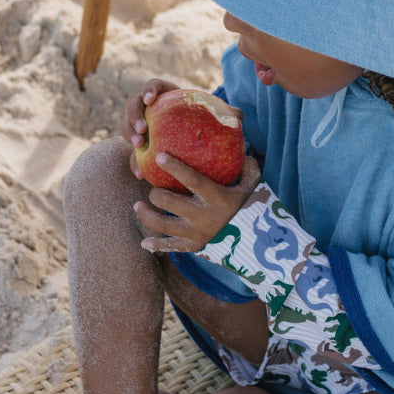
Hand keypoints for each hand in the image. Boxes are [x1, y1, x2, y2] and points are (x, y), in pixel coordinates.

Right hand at [120, 79, 244, 180]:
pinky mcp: (139, 147)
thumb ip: (227, 116)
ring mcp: (141, 127)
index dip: (149, 90)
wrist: (195, 148)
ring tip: (138, 146)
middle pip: (132, 104)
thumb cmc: (208, 128)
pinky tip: (141, 174)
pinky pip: (132, 154)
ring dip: (128, 134)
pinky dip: (135, 163)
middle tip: (143, 129)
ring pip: (125, 126)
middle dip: (133, 115)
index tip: (150, 100)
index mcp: (167, 97)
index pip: (154, 86)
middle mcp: (149, 110)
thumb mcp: (216, 120)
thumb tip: (238, 115)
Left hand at [133, 154, 261, 251]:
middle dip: (157, 194)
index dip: (175, 168)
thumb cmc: (251, 205)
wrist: (255, 241)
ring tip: (138, 205)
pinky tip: (143, 242)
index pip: (193, 180)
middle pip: (172, 204)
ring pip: (164, 226)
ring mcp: (198, 234)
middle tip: (152, 188)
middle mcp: (205, 217)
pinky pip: (171, 247)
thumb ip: (247, 166)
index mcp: (218, 198)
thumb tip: (240, 146)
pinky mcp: (194, 246)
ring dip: (148, 216)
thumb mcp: (253, 184)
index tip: (159, 156)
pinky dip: (156, 245)